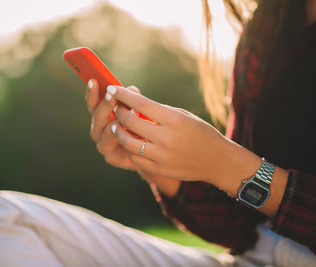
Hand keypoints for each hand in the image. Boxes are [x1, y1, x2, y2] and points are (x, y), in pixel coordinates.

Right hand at [85, 79, 139, 169]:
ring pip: (104, 132)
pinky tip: (130, 134)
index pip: (93, 102)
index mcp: (102, 115)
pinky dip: (120, 140)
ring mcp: (103, 144)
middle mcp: (98, 129)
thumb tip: (132, 89)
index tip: (93, 80)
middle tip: (111, 95)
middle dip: (104, 105)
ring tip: (122, 116)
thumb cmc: (142, 127)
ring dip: (114, 123)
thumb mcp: (139, 110)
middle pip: (97, 116)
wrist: (151, 154)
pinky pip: (113, 148)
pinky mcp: (111, 158)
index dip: (92, 92)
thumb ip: (133, 100)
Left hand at [107, 85, 234, 182]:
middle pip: (130, 122)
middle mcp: (167, 138)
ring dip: (118, 132)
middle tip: (115, 108)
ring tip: (116, 126)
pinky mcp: (159, 169)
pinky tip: (128, 142)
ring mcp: (162, 156)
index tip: (112, 89)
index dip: (123, 95)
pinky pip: (135, 158)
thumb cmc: (201, 133)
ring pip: (128, 142)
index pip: (140, 103)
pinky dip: (128, 148)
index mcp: (174, 119)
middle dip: (118, 112)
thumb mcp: (183, 115)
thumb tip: (133, 104)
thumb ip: (158, 111)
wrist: (217, 160)